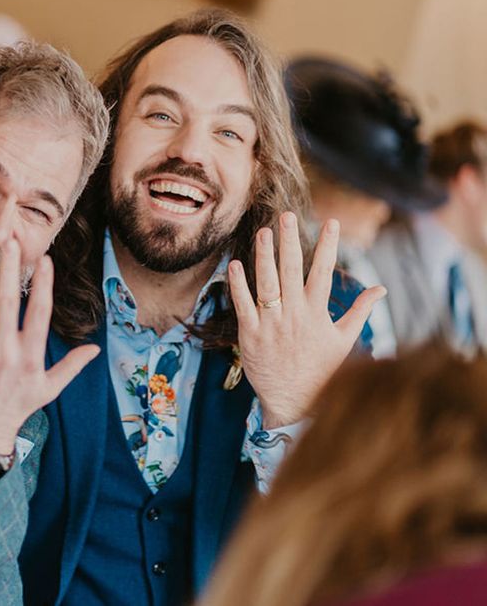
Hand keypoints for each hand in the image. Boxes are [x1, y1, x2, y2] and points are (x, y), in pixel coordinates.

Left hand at [0, 238, 99, 456]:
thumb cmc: (17, 407)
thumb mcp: (49, 389)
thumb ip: (71, 366)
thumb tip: (96, 349)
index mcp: (30, 356)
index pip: (40, 314)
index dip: (44, 285)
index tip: (46, 260)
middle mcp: (5, 352)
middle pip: (9, 303)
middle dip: (11, 270)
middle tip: (11, 243)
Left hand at [227, 212, 385, 428]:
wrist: (293, 402)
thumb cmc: (321, 371)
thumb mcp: (344, 341)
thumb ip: (360, 311)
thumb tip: (381, 288)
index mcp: (318, 313)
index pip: (324, 272)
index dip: (327, 246)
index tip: (330, 222)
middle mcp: (295, 315)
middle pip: (292, 270)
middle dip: (290, 241)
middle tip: (287, 215)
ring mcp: (271, 323)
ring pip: (266, 283)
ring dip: (264, 255)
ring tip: (263, 231)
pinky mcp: (250, 334)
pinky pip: (243, 304)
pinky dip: (238, 284)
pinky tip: (235, 264)